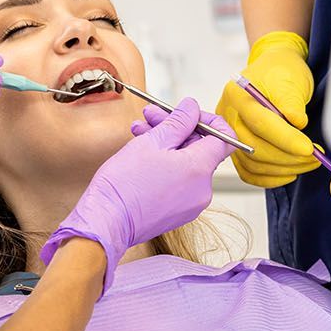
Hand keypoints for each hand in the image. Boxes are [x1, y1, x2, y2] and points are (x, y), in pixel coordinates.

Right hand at [43, 99, 232, 292]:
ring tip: (139, 131)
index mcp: (200, 169)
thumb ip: (178, 122)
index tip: (187, 114)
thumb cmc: (124, 185)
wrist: (106, 222)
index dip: (207, 120)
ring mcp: (192, 203)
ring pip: (186, 163)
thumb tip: (192, 108)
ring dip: (166, 144)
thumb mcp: (152, 142)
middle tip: (151, 116)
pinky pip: (179, 180)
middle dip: (176, 128)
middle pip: (200, 148)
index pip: (223, 138)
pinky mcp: (179, 212)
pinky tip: (143, 153)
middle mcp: (202, 189)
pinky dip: (166, 164)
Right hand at [214, 30, 319, 187]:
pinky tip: (289, 173)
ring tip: (307, 162)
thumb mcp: (291, 78)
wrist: (275, 71)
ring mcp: (230, 134)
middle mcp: (228, 116)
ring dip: (284, 168)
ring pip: (253, 163)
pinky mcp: (237, 149)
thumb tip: (297, 124)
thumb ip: (291, 102)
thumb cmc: (281, 72)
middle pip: (254, 147)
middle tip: (314, 157)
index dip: (286, 139)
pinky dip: (269, 178)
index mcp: (237, 95)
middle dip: (288, 157)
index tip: (309, 149)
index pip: (260, 122)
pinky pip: (248, 172)